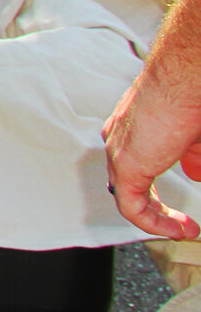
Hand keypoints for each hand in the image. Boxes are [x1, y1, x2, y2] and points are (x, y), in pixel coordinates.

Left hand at [102, 73, 200, 238]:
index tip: (179, 205)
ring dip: (159, 218)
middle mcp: (119, 140)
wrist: (183, 81)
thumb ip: (193, 156)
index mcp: (133, 130)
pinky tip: (177, 228)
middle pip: (129, 184)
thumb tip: (196, 174)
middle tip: (182, 224)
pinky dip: (154, 222)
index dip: (156, 190)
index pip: (136, 166)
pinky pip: (132, 206)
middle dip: (158, 209)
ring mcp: (119, 152)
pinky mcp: (126, 166)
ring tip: (184, 230)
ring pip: (129, 197)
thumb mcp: (195, 136)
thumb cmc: (189, 98)